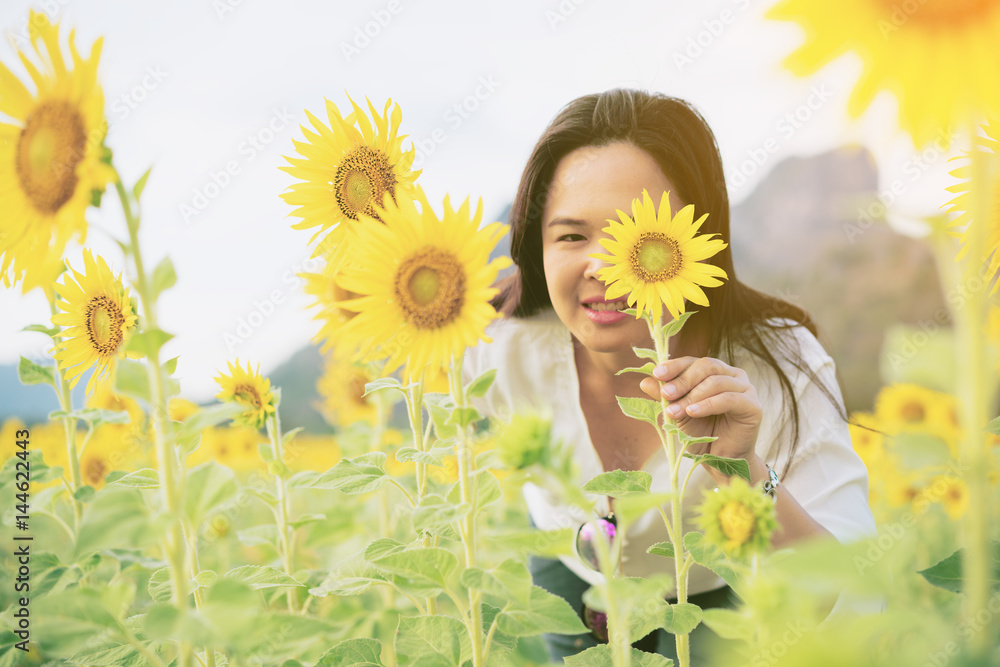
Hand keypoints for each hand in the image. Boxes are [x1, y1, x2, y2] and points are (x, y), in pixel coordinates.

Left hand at [639, 356, 761, 470]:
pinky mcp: (753, 405)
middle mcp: (732, 375)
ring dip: (692, 396)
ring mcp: (745, 388)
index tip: (657, 374)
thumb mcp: (678, 413)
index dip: (674, 366)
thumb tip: (644, 381)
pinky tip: (692, 412)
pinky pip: (729, 398)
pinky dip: (708, 404)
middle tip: (665, 394)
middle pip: (706, 366)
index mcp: (714, 371)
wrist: (721, 460)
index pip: (693, 361)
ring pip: (716, 381)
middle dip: (682, 380)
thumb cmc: (701, 433)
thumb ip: (665, 397)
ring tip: (674, 411)